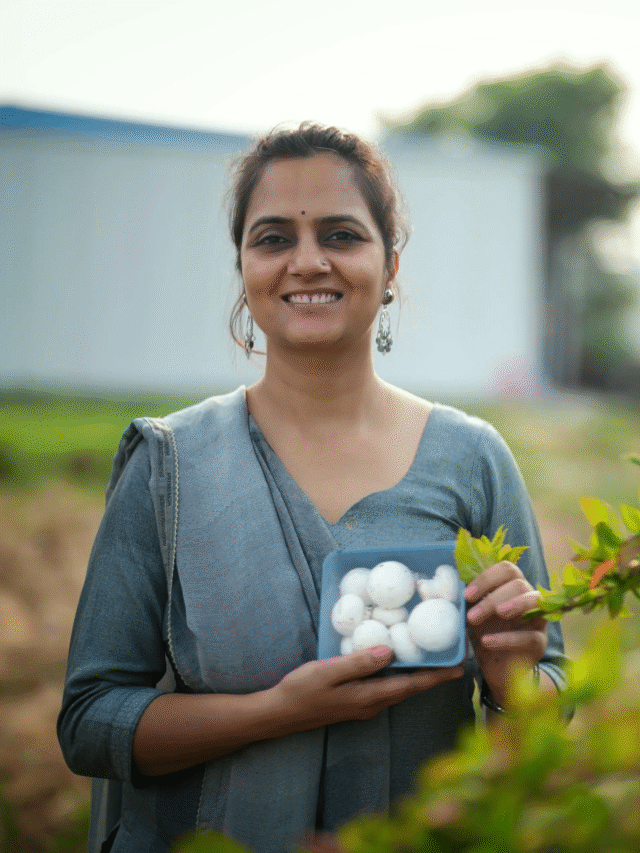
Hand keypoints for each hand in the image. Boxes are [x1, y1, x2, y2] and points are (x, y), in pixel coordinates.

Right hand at [272, 646, 463, 730]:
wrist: (279, 714)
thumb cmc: (301, 691)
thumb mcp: (327, 672)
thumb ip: (358, 662)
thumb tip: (389, 651)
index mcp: (368, 697)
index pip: (410, 686)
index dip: (435, 676)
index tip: (459, 667)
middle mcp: (371, 704)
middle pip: (409, 688)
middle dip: (432, 675)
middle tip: (453, 658)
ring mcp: (363, 705)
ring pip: (398, 688)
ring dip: (417, 675)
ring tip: (432, 657)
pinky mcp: (355, 701)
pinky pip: (385, 687)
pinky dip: (398, 675)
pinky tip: (396, 662)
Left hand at [464, 561, 546, 705]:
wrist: (497, 669)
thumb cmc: (484, 634)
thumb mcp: (471, 614)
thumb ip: (464, 599)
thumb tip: (435, 583)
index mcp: (511, 587)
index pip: (507, 568)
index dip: (487, 577)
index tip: (467, 595)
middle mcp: (528, 599)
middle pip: (519, 583)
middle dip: (493, 596)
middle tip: (472, 616)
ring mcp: (537, 620)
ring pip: (534, 601)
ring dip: (511, 605)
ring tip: (494, 615)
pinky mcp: (539, 643)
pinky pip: (529, 636)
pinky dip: (506, 638)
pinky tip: (487, 643)